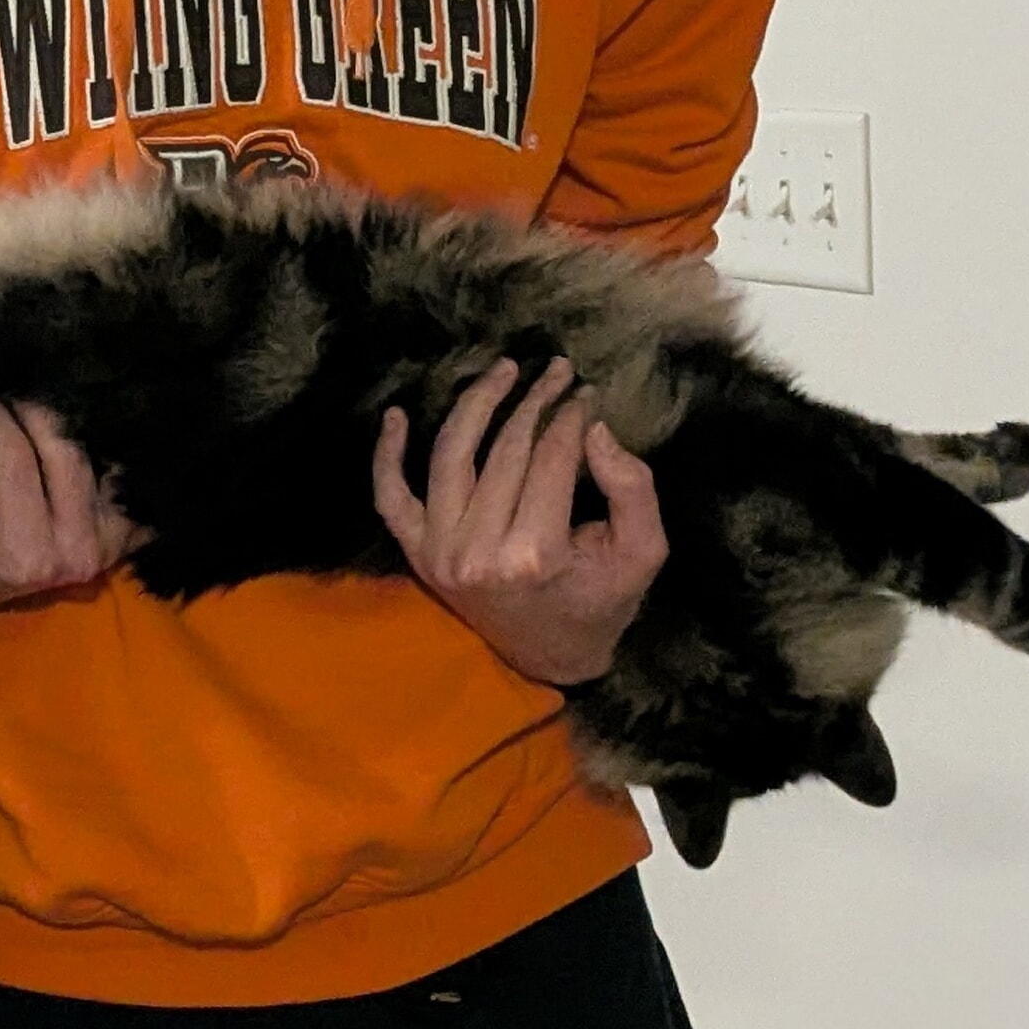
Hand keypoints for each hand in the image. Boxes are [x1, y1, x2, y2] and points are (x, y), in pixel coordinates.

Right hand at [0, 400, 142, 612]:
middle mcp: (74, 555)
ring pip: (94, 457)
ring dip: (63, 426)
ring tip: (28, 411)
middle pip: (66, 451)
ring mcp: (107, 548)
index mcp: (23, 555)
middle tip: (5, 397)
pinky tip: (72, 434)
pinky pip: (122, 480)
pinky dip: (102, 452)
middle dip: (32, 413)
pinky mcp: (122, 540)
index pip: (19, 459)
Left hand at [372, 356, 666, 686]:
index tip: (588, 391)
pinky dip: (387, 455)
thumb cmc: (600, 604)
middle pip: (505, 450)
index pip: (550, 458)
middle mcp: (477, 551)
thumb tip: (595, 429)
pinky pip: (389, 497)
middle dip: (534, 400)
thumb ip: (633, 491)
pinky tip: (396, 414)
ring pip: (450, 455)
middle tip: (557, 370)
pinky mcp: (417, 553)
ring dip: (475, 403)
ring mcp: (439, 551)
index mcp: (534, 554)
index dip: (571, 415)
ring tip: (503, 370)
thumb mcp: (641, 555)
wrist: (550, 658)